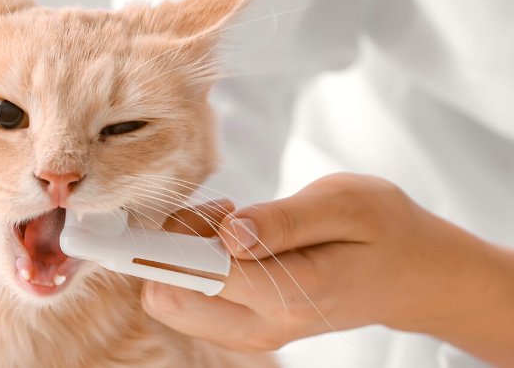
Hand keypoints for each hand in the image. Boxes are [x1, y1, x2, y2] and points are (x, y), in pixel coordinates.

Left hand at [145, 173, 513, 366]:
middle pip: (166, 293)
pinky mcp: (242, 328)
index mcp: (289, 290)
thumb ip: (284, 220)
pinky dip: (191, 265)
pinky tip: (233, 238)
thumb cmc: (382, 227)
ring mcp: (250, 332)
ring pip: (169, 299)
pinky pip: (186, 301)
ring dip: (180, 253)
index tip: (124, 223)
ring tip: (235, 222)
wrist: (410, 273)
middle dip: (170, 244)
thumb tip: (229, 232)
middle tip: (220, 210)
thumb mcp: (346, 204)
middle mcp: (261, 323)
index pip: (195, 274)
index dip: (153, 245)